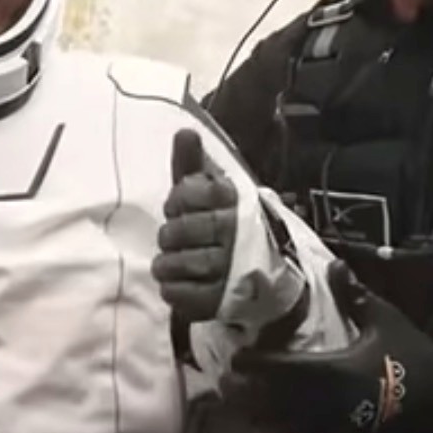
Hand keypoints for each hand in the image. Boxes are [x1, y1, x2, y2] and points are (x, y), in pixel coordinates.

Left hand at [153, 128, 237, 321]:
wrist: (266, 272)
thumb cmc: (228, 224)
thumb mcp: (212, 191)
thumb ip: (193, 164)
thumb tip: (184, 132)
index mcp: (232, 199)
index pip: (184, 193)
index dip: (176, 202)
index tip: (181, 208)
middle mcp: (234, 232)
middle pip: (176, 232)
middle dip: (169, 236)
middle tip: (175, 240)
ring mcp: (229, 269)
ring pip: (175, 265)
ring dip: (166, 264)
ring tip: (172, 262)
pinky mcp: (220, 301)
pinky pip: (178, 295)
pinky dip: (171, 290)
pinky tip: (178, 283)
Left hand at [226, 261, 432, 432]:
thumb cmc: (410, 356)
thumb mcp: (383, 320)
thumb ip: (354, 295)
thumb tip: (335, 263)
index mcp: (329, 370)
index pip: (279, 367)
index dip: (253, 363)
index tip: (235, 356)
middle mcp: (322, 401)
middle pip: (269, 399)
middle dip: (244, 391)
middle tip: (224, 380)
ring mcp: (330, 424)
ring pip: (280, 422)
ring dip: (255, 412)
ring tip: (236, 401)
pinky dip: (279, 430)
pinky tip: (269, 423)